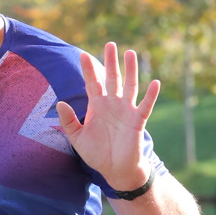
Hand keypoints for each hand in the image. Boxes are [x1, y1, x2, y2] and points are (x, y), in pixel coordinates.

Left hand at [56, 42, 159, 190]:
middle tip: (110, 44)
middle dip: (111, 62)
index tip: (83, 55)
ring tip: (130, 53)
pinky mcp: (137, 121)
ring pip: (129, 86)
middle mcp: (112, 104)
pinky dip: (151, 95)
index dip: (88, 70)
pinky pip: (145, 105)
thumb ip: (68, 122)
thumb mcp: (77, 139)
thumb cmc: (97, 154)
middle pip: (112, 78)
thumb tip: (59, 103)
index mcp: (97, 106)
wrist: (114, 170)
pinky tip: (155, 82)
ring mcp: (126, 110)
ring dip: (130, 70)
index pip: (92, 83)